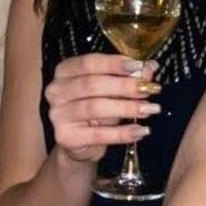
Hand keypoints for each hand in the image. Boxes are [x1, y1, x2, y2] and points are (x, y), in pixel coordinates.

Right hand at [45, 54, 161, 163]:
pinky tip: (140, 130)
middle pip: (92, 84)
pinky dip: (122, 133)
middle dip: (124, 86)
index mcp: (65, 71)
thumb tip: (149, 67)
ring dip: (126, 107)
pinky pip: (98, 134)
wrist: (83, 143)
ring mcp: (58, 114)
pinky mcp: (66, 137)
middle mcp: (56, 91)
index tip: (139, 67)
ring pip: (95, 108)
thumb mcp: (112, 89)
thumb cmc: (97, 108)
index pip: (89, 62)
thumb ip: (128, 76)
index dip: (114, 63)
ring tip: (148, 109)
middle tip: (148, 89)